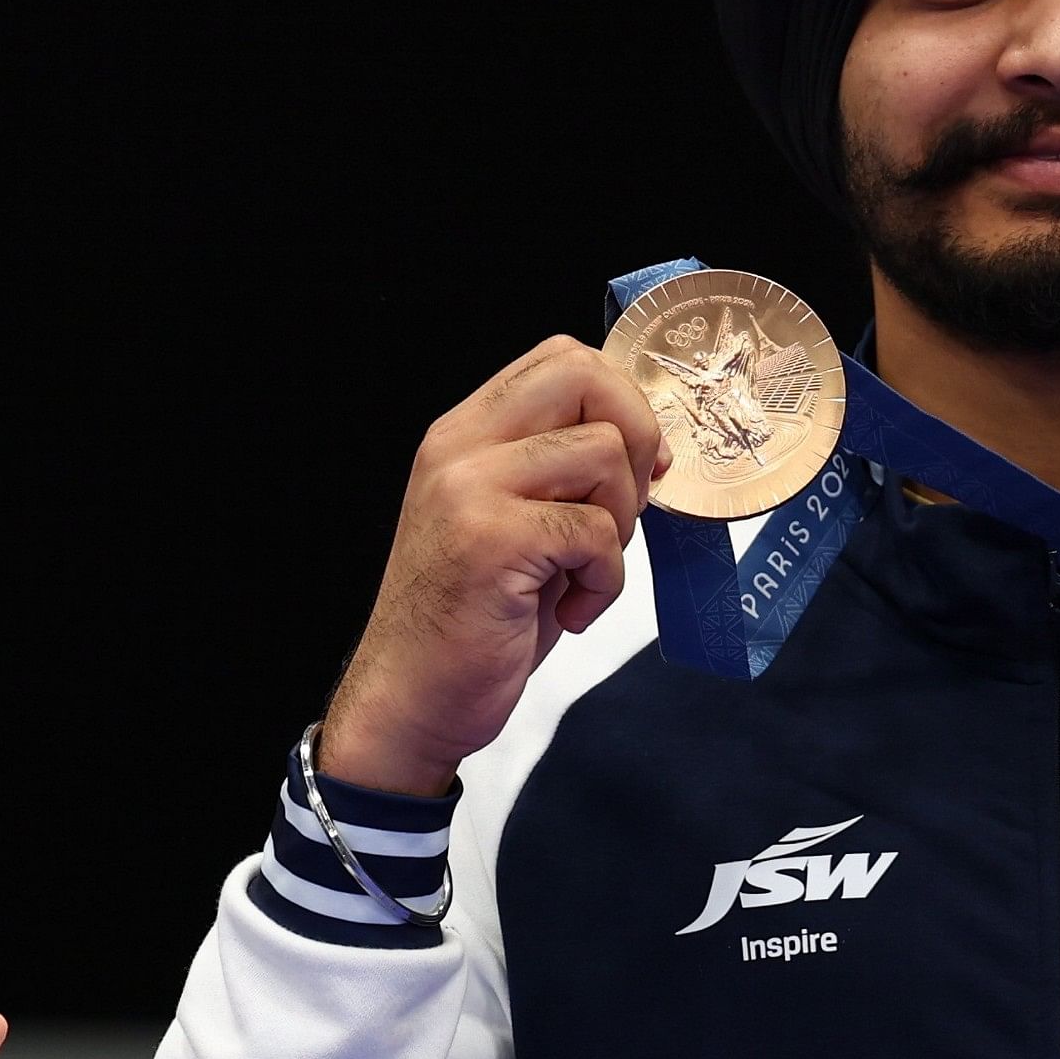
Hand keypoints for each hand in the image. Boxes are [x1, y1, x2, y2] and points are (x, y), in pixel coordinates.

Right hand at [318, 336, 666, 796]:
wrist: (410, 700)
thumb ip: (559, 471)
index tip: (637, 466)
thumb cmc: (470, 622)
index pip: (562, 358)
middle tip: (624, 509)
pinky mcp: (490, 540)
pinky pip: (596, 532)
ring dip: (621, 522)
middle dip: (636, 438)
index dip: (621, 401)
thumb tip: (650, 444)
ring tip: (583, 572)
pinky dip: (603, 582)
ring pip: (603, 452)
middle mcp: (460, 447)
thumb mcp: (512, 523)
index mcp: (465, 434)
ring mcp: (470, 488)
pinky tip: (569, 612)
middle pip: (585, 375)